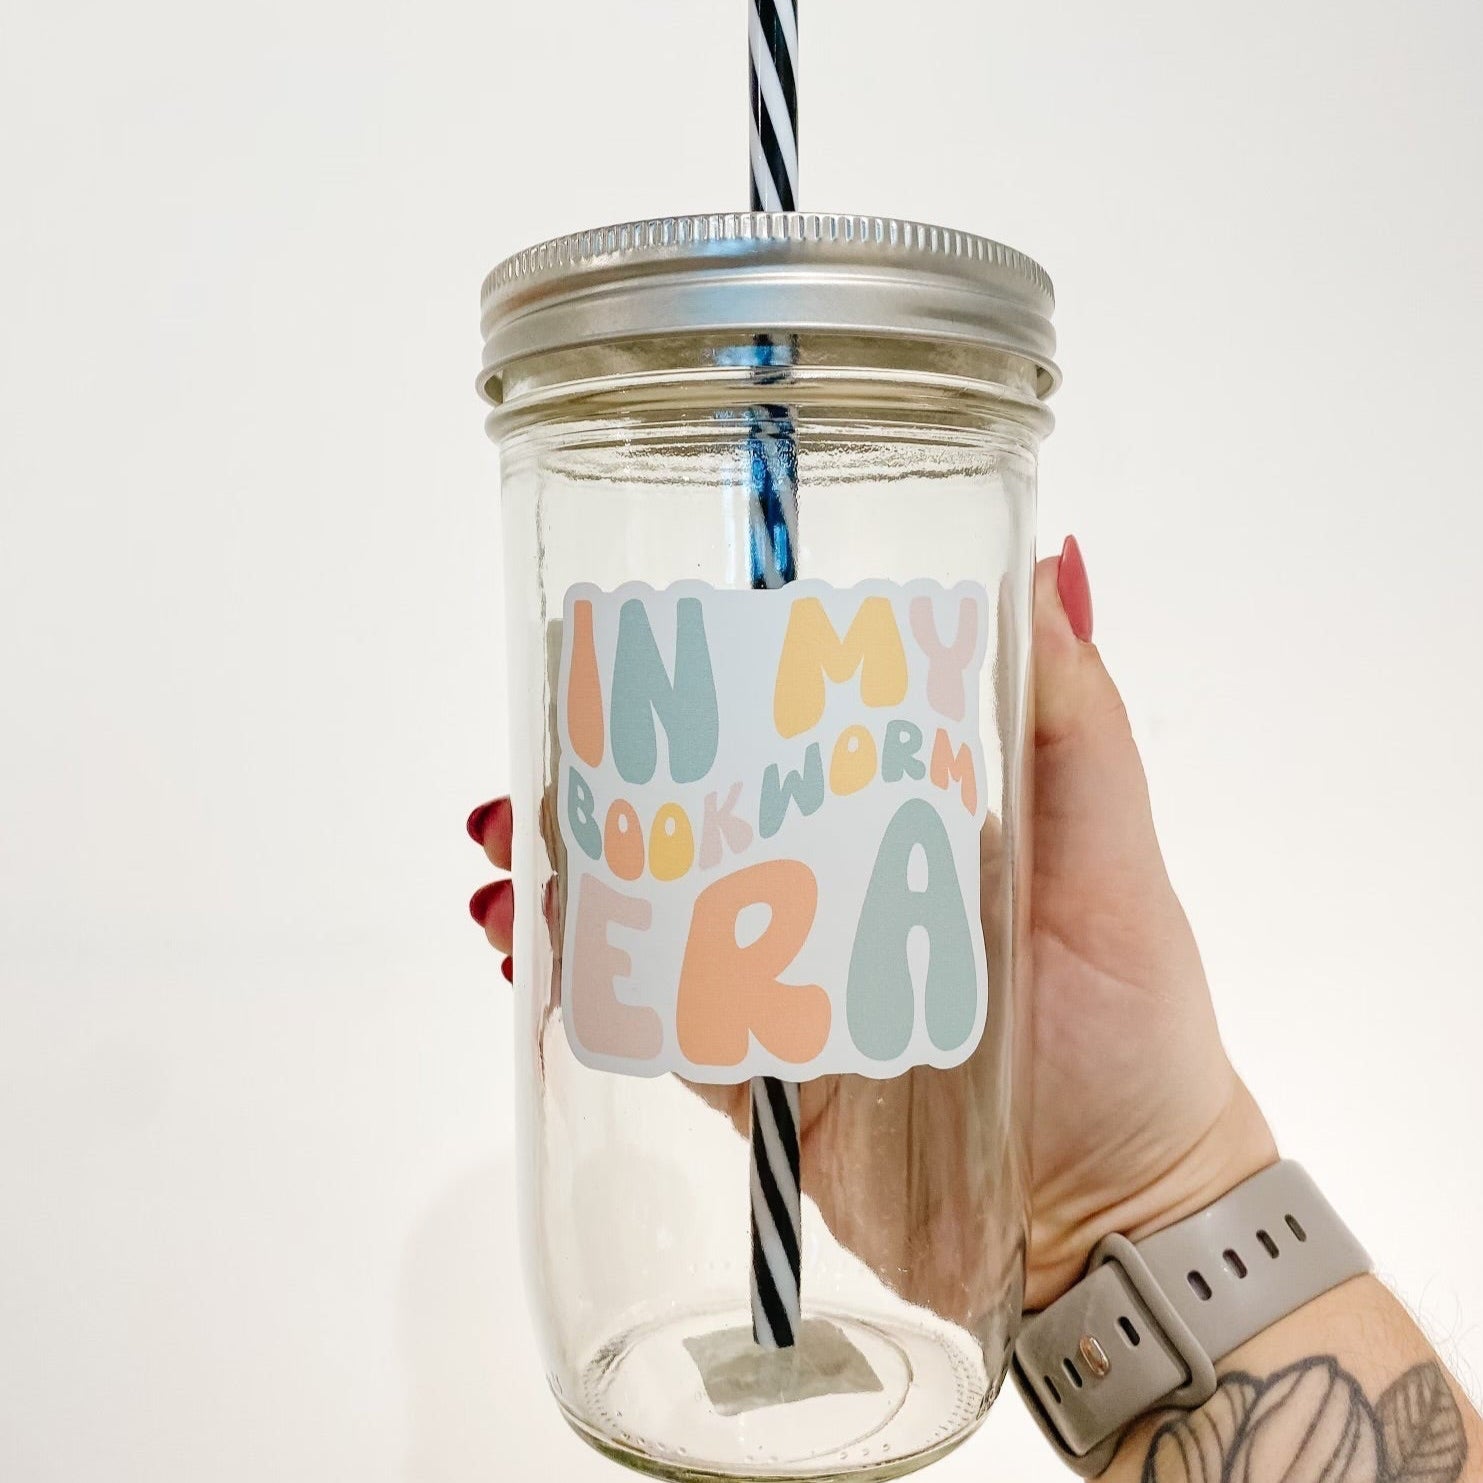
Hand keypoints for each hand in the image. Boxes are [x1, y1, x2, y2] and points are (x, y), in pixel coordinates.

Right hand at [468, 538, 1275, 1315]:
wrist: (1114, 1225)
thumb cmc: (1133, 1034)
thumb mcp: (1113, 859)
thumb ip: (1079, 725)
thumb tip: (1050, 565)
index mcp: (907, 815)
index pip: (787, 729)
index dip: (697, 693)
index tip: (619, 660)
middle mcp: (838, 887)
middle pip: (697, 815)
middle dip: (601, 788)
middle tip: (533, 777)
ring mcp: (790, 983)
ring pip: (659, 912)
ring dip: (573, 881)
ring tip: (511, 877)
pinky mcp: (765, 1077)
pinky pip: (660, 1021)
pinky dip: (592, 987)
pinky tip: (536, 957)